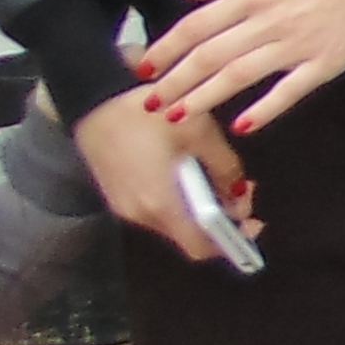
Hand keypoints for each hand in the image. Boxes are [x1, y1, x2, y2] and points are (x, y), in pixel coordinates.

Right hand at [70, 90, 255, 264]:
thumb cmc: (146, 112)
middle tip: (240, 189)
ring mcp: (125, 207)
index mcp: (161, 203)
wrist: (92, 97)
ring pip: (174, 222)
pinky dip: (179, 201)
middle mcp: (140, 214)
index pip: (200, 247)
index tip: (251, 222)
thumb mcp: (199, 131)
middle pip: (190, 235)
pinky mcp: (117, 196)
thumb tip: (240, 192)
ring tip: (215, 175)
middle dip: (222, 218)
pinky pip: (156, 209)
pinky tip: (188, 173)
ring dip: (201, 208)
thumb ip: (226, 167)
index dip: (232, 241)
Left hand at [143, 0, 344, 133]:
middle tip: (150, 103)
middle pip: (210, 55)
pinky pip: (289, 91)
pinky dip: (265, 109)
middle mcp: (268, 20)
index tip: (144, 69)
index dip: (166, 49)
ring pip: (240, 75)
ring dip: (205, 98)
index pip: (196, 26)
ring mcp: (297, 44)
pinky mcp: (324, 64)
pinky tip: (243, 126)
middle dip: (176, 81)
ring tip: (179, 117)